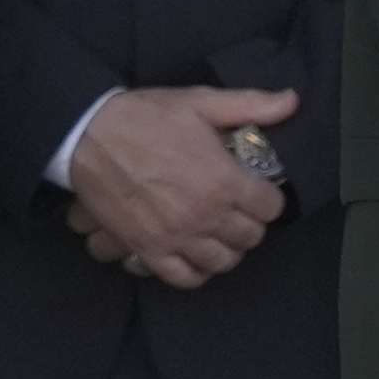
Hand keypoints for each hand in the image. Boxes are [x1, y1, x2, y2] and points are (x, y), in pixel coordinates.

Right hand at [61, 85, 298, 286]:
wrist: (86, 134)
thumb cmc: (144, 117)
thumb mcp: (200, 101)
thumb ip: (251, 105)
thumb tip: (292, 100)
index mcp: (224, 179)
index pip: (271, 207)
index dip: (267, 198)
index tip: (256, 191)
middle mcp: (206, 214)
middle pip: (250, 237)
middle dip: (249, 223)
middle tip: (236, 210)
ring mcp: (177, 236)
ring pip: (222, 261)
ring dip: (225, 249)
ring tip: (216, 234)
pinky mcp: (148, 248)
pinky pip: (184, 278)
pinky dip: (195, 272)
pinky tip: (193, 255)